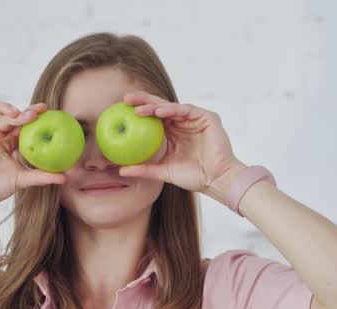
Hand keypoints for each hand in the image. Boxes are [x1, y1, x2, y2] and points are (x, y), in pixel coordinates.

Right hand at [0, 95, 66, 206]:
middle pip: (8, 114)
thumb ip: (41, 176)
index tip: (45, 110)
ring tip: (13, 114)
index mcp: (8, 142)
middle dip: (22, 113)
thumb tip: (65, 178)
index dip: (33, 115)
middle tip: (33, 115)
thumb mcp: (21, 181)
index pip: (22, 123)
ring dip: (2, 106)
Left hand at [116, 91, 245, 201]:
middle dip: (143, 101)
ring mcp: (195, 119)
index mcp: (173, 133)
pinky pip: (187, 110)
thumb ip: (144, 169)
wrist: (216, 180)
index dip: (138, 112)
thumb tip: (121, 171)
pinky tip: (159, 112)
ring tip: (139, 110)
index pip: (153, 118)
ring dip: (154, 106)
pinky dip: (173, 110)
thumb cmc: (193, 177)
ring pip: (171, 107)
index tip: (120, 110)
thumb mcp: (164, 172)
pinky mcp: (207, 118)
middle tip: (125, 99)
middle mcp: (183, 123)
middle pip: (160, 108)